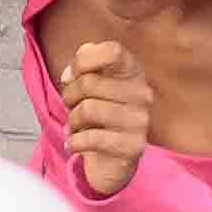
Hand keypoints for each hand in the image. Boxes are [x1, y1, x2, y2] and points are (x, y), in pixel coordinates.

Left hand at [58, 31, 156, 200]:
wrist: (111, 161)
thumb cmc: (98, 116)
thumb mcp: (87, 87)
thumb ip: (80, 69)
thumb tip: (70, 74)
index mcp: (133, 71)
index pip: (113, 50)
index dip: (84, 60)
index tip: (73, 75)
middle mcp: (142, 93)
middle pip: (89, 82)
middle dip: (69, 96)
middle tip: (70, 107)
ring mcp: (140, 120)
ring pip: (88, 109)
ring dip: (72, 121)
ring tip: (74, 127)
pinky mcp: (133, 146)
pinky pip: (92, 138)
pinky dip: (74, 142)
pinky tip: (73, 144)